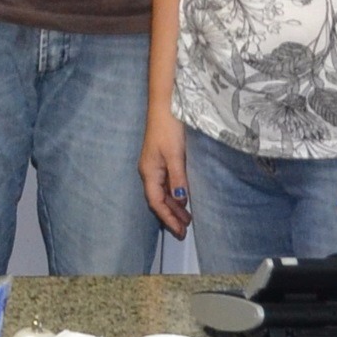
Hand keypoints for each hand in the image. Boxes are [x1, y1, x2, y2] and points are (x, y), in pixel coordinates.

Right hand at [139, 109, 192, 237]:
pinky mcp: (162, 157)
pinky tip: (183, 196)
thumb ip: (177, 178)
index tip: (180, 232)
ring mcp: (155, 164)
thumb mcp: (175, 155)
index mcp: (149, 172)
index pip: (156, 202)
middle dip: (171, 216)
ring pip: (163, 192)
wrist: (165, 104)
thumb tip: (179, 200)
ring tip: (187, 218)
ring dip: (174, 206)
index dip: (168, 218)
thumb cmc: (168, 128)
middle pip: (159, 199)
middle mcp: (149, 170)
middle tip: (185, 230)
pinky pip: (166, 183)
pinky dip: (174, 193)